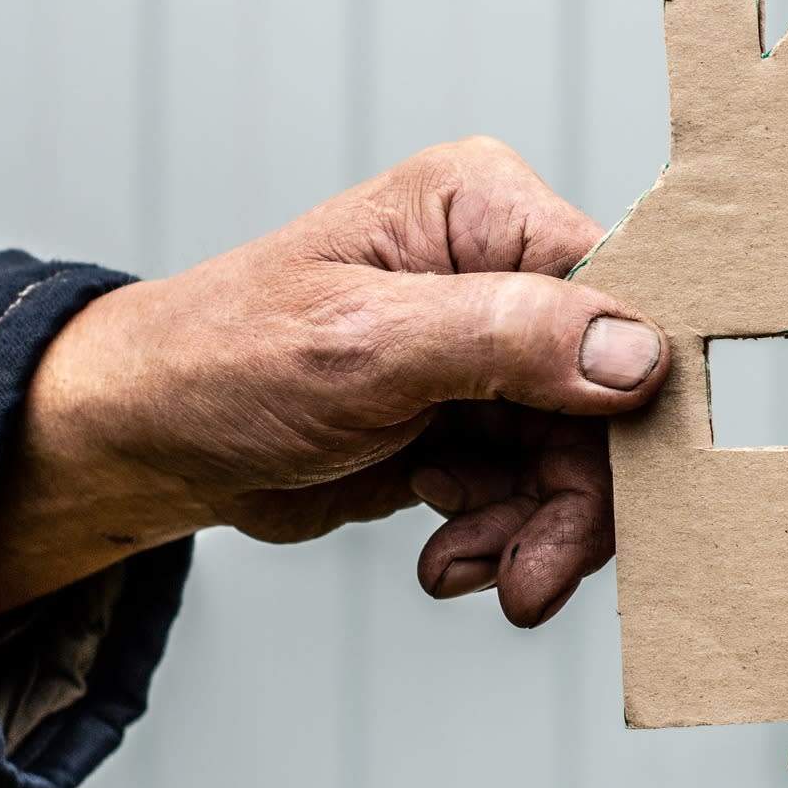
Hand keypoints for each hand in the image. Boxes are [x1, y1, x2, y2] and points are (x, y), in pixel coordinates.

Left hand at [0, 137, 670, 622]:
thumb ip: (507, 340)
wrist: (150, 442)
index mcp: (483, 209)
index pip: (616, 297)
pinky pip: (535, 486)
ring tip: (466, 569)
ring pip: (579, 454)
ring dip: (531, 527)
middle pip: (607, 392)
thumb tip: (637, 353)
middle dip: (572, 496)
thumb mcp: (364, 347)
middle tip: (530, 578)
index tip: (619, 493)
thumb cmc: (223, 362)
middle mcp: (500, 269)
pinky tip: (445, 555)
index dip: (629, 400)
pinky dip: (502, 533)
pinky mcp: (474, 414)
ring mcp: (490, 346)